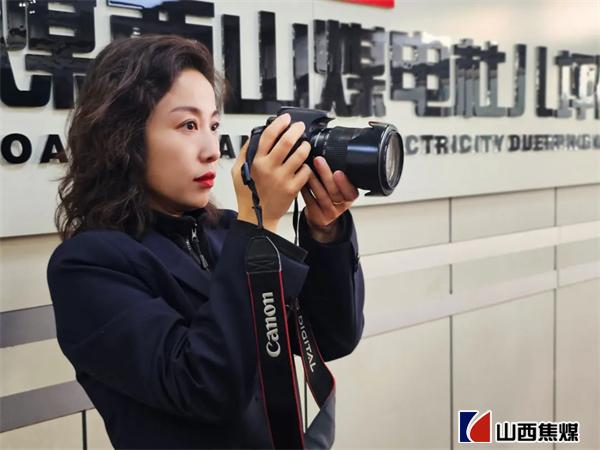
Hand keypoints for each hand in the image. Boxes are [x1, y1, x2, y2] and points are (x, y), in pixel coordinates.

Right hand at [232, 113, 311, 232]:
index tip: (285, 118)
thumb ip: (245, 153)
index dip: (279, 123)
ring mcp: (282, 178)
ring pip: (300, 154)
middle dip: (296, 130)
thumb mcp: (238, 172)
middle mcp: (269, 168)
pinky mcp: (292, 188)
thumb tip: (253, 137)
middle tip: (300, 127)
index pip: (269, 135)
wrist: (257, 218)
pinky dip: (307, 166)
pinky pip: (306, 171)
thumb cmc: (248, 195)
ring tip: (305, 145)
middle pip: (287, 141)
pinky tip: (304, 166)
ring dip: (305, 146)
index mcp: (256, 162)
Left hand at [301, 156, 358, 242]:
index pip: (351, 191)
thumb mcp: (340, 187)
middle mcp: (341, 205)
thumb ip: (340, 174)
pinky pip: (310, 201)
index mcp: (349, 196)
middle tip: (318, 160)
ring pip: (322, 196)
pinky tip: (300, 180)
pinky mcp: (317, 215)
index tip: (338, 171)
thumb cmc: (330, 196)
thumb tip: (333, 151)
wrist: (321, 215)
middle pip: (335, 191)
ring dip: (314, 180)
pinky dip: (305, 190)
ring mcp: (329, 212)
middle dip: (326, 174)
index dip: (345, 182)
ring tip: (307, 168)